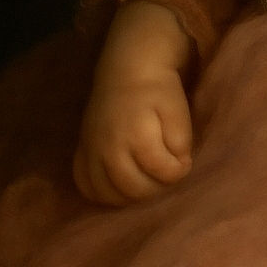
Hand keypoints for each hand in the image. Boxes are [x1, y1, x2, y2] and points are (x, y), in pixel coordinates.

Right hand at [73, 66, 192, 205]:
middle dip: (157, 187)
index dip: (179, 172)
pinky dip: (104, 195)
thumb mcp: (178, 110)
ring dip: (132, 196)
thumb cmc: (158, 89)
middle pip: (134, 188)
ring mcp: (91, 152)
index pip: (161, 171)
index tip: (185, 162)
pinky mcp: (81, 153)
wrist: (127, 70)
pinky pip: (86, 187)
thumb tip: (179, 166)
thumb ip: (181, 141)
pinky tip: (121, 187)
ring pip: (109, 195)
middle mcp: (109, 148)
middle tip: (166, 174)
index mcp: (137, 135)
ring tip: (148, 181)